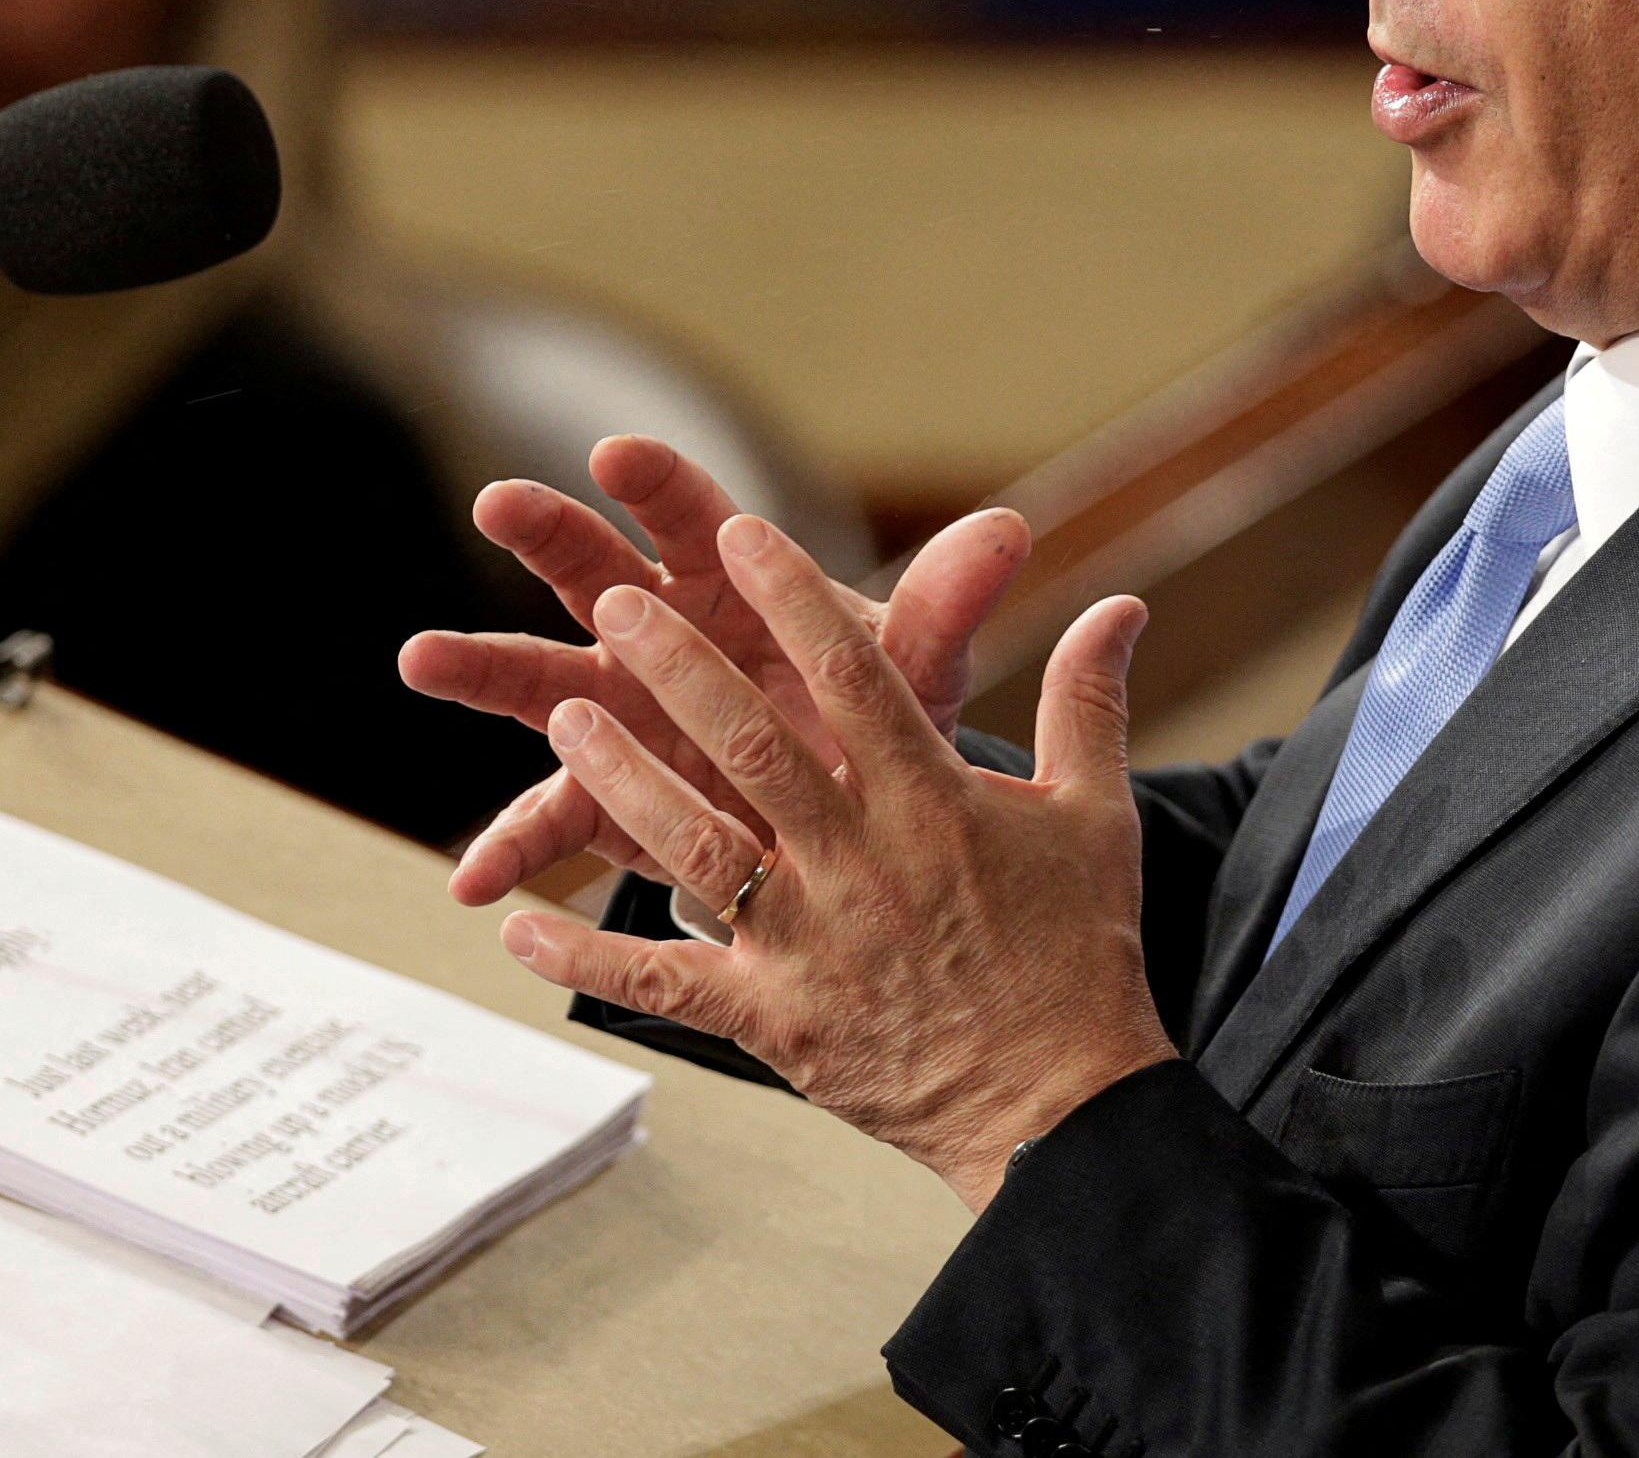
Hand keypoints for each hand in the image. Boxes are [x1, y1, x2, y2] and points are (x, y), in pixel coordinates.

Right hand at [402, 436, 1029, 905]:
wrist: (860, 815)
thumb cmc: (879, 713)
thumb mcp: (916, 667)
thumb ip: (948, 605)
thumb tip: (1007, 533)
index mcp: (736, 583)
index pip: (694, 517)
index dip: (658, 483)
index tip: (617, 453)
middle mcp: (663, 632)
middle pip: (596, 570)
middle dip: (549, 535)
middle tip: (500, 502)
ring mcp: (625, 712)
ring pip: (547, 681)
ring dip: (485, 668)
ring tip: (420, 658)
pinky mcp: (614, 795)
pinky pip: (555, 819)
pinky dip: (514, 848)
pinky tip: (473, 882)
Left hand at [495, 512, 1176, 1210]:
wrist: (1060, 1108)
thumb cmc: (1080, 955)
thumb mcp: (1097, 817)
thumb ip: (1087, 702)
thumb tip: (1121, 604)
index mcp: (935, 803)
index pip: (858, 678)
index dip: (797, 596)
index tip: (746, 529)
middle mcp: (862, 864)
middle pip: (754, 746)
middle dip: (681, 666)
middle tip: (619, 600)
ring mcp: (808, 944)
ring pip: (694, 845)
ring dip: (625, 777)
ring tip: (565, 711)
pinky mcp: (771, 1019)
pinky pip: (661, 983)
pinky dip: (583, 957)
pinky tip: (516, 924)